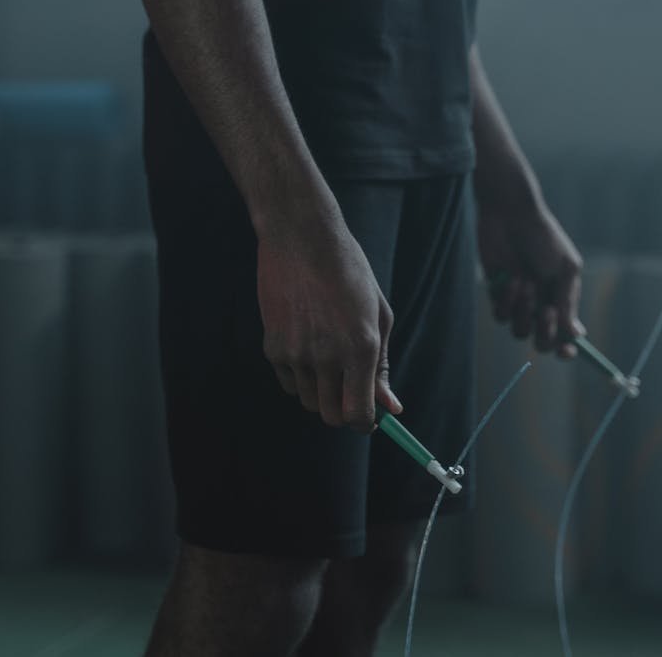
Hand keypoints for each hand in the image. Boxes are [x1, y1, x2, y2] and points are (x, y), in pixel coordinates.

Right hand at [256, 211, 401, 431]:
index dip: (364, 423)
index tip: (368, 417)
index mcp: (361, 347)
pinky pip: (289, 383)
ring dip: (321, 392)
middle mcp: (327, 355)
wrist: (301, 238)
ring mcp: (296, 353)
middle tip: (349, 391)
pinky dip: (300, 377)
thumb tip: (390, 406)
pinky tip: (307, 346)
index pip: (358, 414)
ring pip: (308, 401)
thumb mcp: (378, 315)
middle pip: (331, 416)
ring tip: (328, 356)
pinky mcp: (272, 348)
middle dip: (343, 412)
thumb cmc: (349, 272)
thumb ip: (383, 365)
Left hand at [477, 191, 584, 358]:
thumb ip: (568, 302)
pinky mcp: (497, 295)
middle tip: (546, 311)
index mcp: (562, 300)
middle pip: (542, 343)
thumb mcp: (564, 268)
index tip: (567, 352)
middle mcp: (541, 305)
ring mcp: (518, 303)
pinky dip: (506, 301)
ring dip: (523, 311)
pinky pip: (501, 317)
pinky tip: (509, 277)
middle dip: (545, 333)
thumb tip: (575, 334)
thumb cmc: (543, 237)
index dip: (568, 349)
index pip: (566, 336)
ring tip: (524, 281)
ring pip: (520, 332)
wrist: (510, 215)